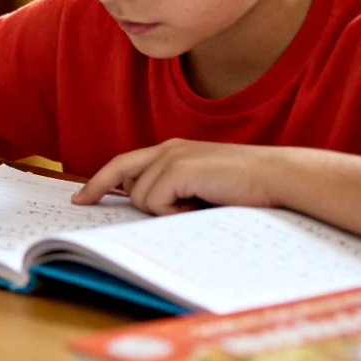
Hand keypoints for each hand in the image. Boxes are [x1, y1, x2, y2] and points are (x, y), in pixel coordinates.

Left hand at [73, 139, 295, 214]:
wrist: (279, 178)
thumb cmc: (248, 189)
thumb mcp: (203, 189)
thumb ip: (174, 191)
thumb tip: (143, 207)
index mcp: (173, 151)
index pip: (125, 164)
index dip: (100, 181)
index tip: (81, 198)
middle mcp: (167, 149)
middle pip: (119, 172)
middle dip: (101, 189)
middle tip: (84, 204)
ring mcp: (171, 157)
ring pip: (140, 197)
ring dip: (165, 211)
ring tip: (198, 206)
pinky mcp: (178, 168)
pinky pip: (154, 202)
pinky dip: (174, 212)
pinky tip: (200, 205)